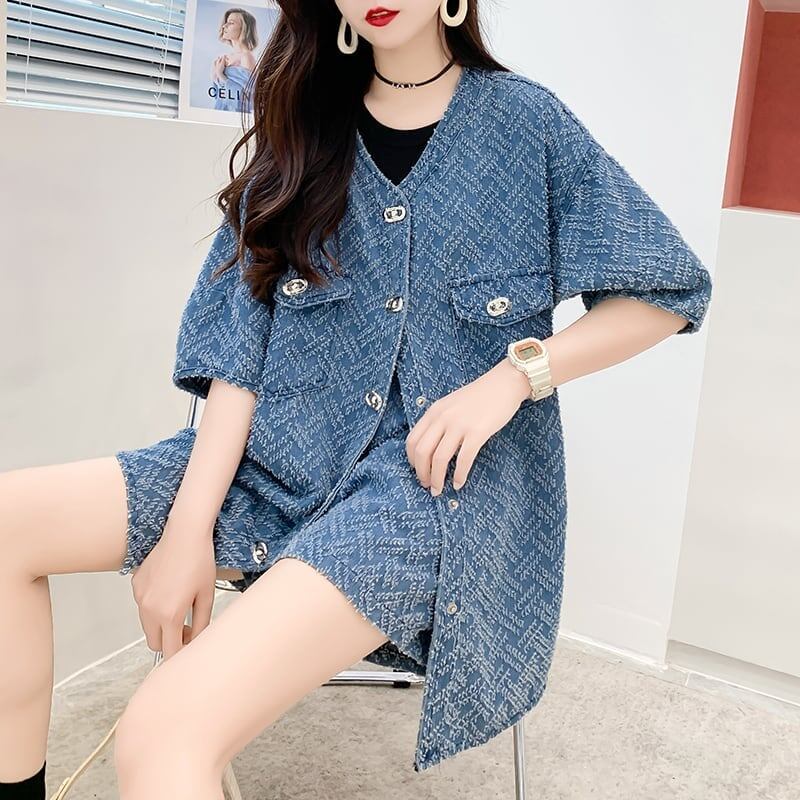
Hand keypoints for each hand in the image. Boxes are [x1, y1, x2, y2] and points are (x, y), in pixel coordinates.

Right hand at [129, 515, 217, 659]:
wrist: (185, 533)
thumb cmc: (199, 560)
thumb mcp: (207, 595)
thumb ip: (201, 624)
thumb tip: (195, 641)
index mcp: (169, 614)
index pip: (170, 651)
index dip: (181, 652)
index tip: (190, 646)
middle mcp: (149, 608)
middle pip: (154, 642)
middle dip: (170, 640)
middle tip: (188, 627)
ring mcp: (140, 596)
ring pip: (147, 625)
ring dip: (161, 623)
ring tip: (179, 604)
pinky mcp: (136, 585)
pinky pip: (143, 605)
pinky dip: (154, 605)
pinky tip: (169, 588)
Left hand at [405, 356, 531, 494]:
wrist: (503, 384)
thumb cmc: (479, 396)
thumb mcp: (450, 405)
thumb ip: (439, 422)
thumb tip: (431, 448)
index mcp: (434, 412)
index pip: (412, 440)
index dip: (412, 461)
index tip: (418, 472)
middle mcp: (443, 418)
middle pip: (422, 452)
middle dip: (422, 473)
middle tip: (427, 486)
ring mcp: (459, 425)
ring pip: (440, 458)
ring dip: (437, 479)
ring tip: (439, 490)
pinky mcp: (477, 432)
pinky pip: (464, 459)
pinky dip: (460, 475)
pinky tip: (459, 483)